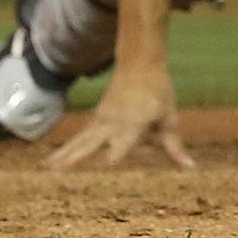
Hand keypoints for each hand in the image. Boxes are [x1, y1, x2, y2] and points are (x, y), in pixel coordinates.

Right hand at [46, 67, 194, 170]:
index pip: (123, 140)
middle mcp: (113, 123)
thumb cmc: (159, 93)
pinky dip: (65, 149)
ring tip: (47, 170)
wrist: (140, 65)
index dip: (117, 151)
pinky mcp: (96, 120)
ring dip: (63, 155)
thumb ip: (174, 147)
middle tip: (60, 172)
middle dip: (77, 157)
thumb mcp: (169, 119)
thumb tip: (190, 168)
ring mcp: (101, 121)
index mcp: (134, 123)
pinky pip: (78, 137)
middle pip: (92, 143)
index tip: (109, 163)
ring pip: (79, 141)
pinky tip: (52, 162)